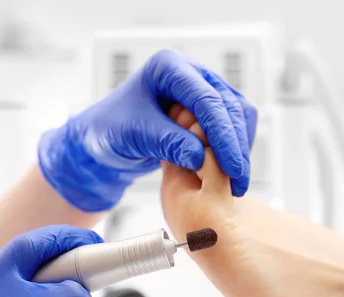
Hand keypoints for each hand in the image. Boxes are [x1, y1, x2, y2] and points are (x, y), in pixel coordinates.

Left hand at [39, 49, 256, 211]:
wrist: (102, 140)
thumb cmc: (110, 131)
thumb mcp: (135, 135)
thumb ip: (168, 142)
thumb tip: (202, 157)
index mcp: (169, 68)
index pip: (207, 100)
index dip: (223, 136)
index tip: (232, 169)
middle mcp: (190, 73)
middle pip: (228, 106)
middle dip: (236, 146)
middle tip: (239, 183)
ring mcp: (201, 88)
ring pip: (237, 115)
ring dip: (240, 147)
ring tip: (236, 183)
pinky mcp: (206, 108)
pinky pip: (232, 124)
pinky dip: (235, 146)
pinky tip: (230, 171)